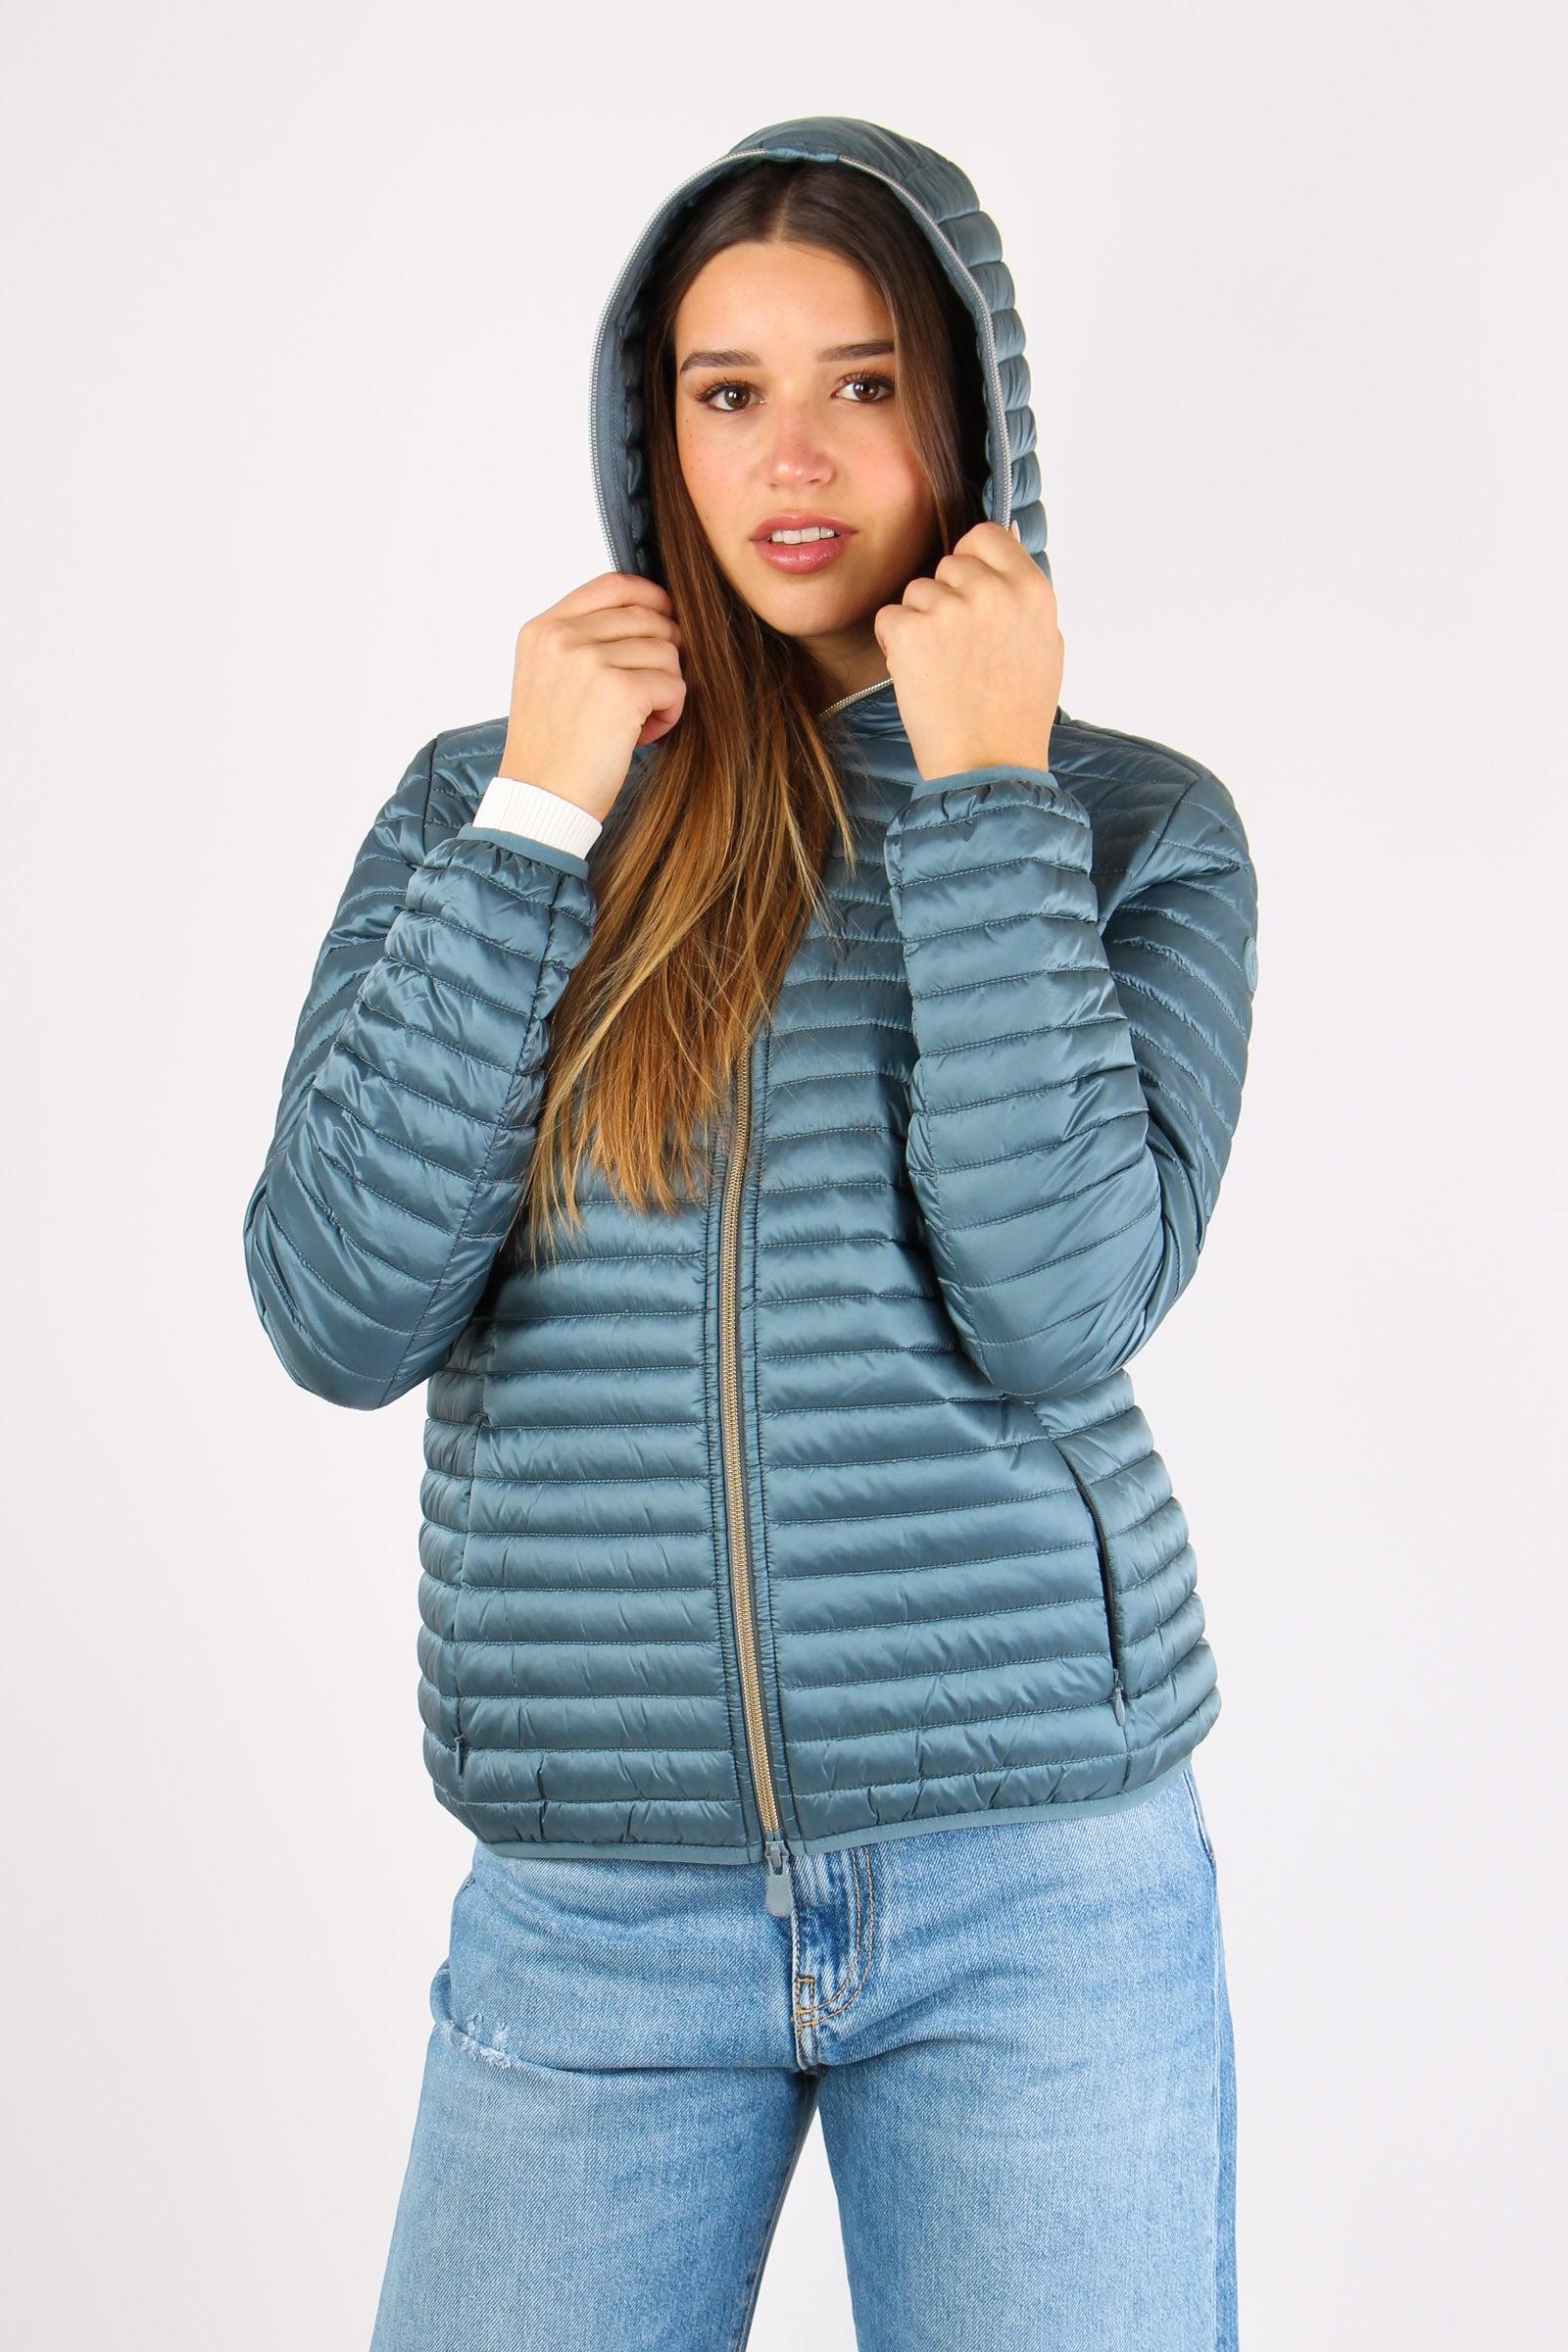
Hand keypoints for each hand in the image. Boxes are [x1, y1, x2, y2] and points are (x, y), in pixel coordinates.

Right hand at [499, 573, 685, 822]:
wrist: (542, 799)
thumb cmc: (551, 750)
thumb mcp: (549, 678)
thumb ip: (583, 641)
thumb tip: (650, 617)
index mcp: (543, 629)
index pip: (612, 585)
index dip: (650, 596)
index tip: (666, 614)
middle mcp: (563, 637)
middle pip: (648, 618)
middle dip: (661, 654)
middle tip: (647, 693)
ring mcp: (590, 661)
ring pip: (666, 651)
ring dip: (664, 688)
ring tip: (636, 721)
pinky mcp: (621, 691)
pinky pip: (674, 685)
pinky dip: (670, 713)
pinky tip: (643, 734)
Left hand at [872, 521, 1063, 781]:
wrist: (989, 765)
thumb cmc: (1017, 714)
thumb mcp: (1045, 644)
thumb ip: (1023, 594)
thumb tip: (1004, 546)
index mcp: (1031, 589)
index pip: (986, 536)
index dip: (972, 561)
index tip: (969, 592)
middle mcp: (993, 591)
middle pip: (947, 564)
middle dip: (945, 599)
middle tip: (959, 649)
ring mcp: (950, 610)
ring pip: (915, 592)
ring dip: (920, 624)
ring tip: (942, 669)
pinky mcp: (912, 633)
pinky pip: (889, 618)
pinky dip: (896, 645)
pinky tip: (919, 676)